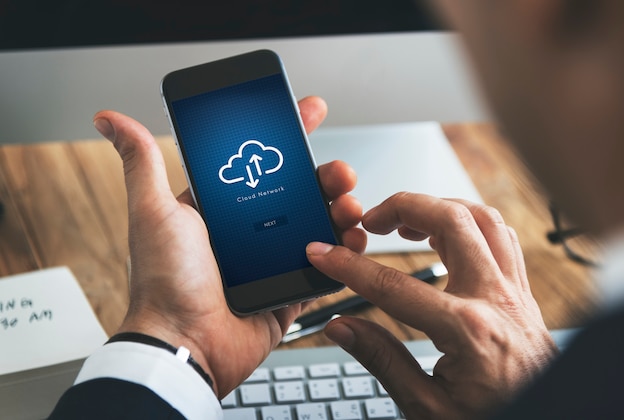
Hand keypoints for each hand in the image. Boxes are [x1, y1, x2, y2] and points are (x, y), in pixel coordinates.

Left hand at [93, 96, 365, 396]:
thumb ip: (143, 163)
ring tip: (348, 205)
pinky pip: (323, 266)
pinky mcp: (287, 290)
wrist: (184, 345)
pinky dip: (342, 251)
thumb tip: (111, 120)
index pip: (260, 163)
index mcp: (221, 210)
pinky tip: (351, 239)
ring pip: (316, 225)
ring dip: (338, 209)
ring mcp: (270, 261)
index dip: (287, 138)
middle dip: (324, 176)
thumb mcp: (153, 211)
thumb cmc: (164, 282)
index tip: (307, 113)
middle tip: (339, 172)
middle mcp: (248, 232)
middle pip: (298, 192)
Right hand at [306, 193, 557, 418]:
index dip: (349, 267)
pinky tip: (445, 235)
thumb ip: (382, 361)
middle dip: (403, 206)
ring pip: (483, 218)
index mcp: (468, 332)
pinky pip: (501, 236)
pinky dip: (469, 223)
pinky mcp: (522, 293)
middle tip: (371, 220)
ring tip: (405, 222)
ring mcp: (514, 292)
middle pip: (451, 221)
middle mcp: (496, 299)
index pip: (394, 286)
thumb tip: (341, 327)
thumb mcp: (428, 408)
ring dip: (439, 207)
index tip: (324, 253)